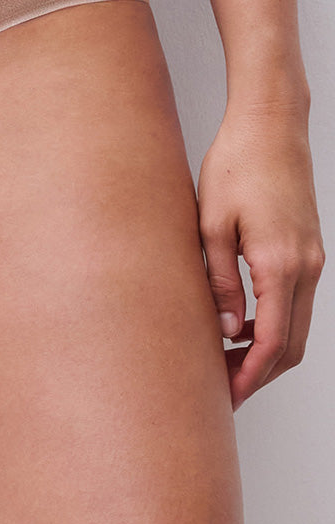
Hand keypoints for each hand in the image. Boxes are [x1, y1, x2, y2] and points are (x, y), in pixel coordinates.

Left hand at [197, 99, 324, 410]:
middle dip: (259, 375)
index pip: (273, 342)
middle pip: (292, 345)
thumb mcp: (211, 226)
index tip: (226, 399)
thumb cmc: (235, 166)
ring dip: (266, 352)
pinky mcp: (308, 250)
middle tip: (221, 392)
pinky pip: (295, 303)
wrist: (270, 125)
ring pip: (296, 327)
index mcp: (280, 264)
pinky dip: (272, 326)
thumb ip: (218, 282)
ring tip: (224, 364)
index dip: (249, 377)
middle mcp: (306, 267)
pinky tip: (238, 328)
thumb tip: (224, 331)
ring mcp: (312, 259)